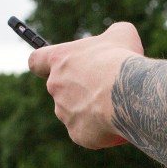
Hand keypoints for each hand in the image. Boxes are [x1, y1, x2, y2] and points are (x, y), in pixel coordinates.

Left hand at [26, 22, 141, 148]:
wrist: (130, 93)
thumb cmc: (122, 60)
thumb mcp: (122, 34)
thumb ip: (111, 35)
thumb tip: (115, 41)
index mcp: (60, 59)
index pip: (36, 61)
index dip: (43, 64)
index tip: (55, 66)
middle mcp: (56, 86)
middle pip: (61, 89)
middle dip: (80, 89)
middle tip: (104, 87)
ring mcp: (64, 112)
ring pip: (74, 112)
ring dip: (89, 110)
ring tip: (115, 106)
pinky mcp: (77, 133)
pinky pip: (86, 132)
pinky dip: (99, 130)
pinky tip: (116, 124)